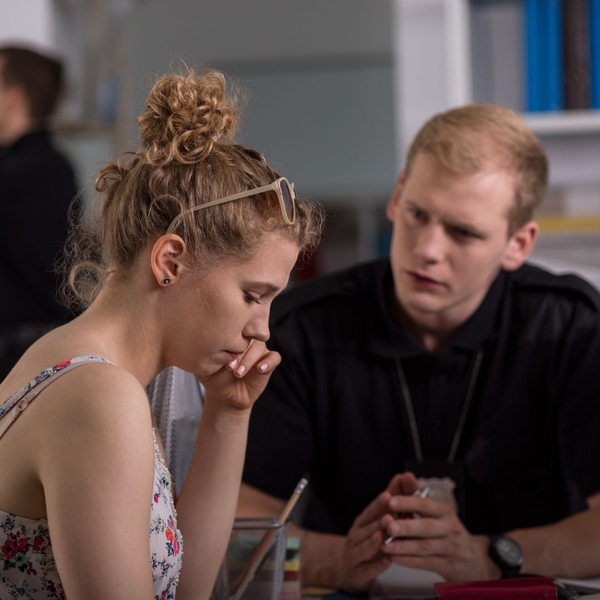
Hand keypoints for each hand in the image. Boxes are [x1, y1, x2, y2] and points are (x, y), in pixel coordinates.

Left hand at [200, 339, 280, 411]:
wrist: (225, 396)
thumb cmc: (215, 378)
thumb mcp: (205, 367)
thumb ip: (204, 356)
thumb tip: (203, 345)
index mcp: (233, 337)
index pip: (235, 330)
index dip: (230, 342)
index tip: (223, 357)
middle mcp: (248, 340)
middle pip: (248, 338)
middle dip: (239, 353)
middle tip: (229, 367)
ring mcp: (259, 350)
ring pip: (260, 347)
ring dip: (249, 360)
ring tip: (238, 373)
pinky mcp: (269, 362)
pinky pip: (274, 357)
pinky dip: (268, 362)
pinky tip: (259, 369)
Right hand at [337, 473, 419, 592]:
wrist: (346, 568)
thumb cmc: (367, 541)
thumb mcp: (375, 522)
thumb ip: (389, 502)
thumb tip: (401, 478)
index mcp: (362, 522)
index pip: (370, 511)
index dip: (379, 503)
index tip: (388, 495)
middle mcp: (356, 536)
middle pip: (368, 528)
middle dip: (379, 522)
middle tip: (391, 516)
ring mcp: (355, 555)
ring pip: (365, 547)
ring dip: (375, 541)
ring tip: (384, 536)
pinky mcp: (357, 574)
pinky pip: (367, 569)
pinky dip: (377, 565)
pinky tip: (387, 561)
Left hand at [381, 492, 499, 580]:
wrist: (473, 559)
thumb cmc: (446, 530)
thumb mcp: (436, 512)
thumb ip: (417, 495)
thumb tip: (404, 476)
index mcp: (444, 512)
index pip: (425, 505)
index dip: (408, 503)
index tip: (390, 501)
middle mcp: (449, 528)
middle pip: (426, 527)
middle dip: (406, 527)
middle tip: (388, 525)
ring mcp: (450, 549)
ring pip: (424, 547)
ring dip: (403, 547)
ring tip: (384, 545)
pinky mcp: (449, 566)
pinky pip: (426, 563)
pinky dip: (409, 561)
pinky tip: (394, 558)